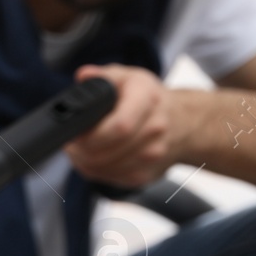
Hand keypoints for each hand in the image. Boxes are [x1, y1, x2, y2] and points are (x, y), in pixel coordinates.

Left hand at [64, 64, 178, 188]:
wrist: (183, 122)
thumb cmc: (148, 97)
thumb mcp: (128, 77)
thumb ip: (103, 76)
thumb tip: (83, 76)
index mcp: (148, 99)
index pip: (119, 127)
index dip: (90, 134)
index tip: (75, 131)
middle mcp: (155, 128)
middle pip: (105, 152)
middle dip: (80, 149)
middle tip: (71, 142)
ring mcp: (152, 155)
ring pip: (103, 168)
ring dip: (84, 161)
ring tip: (80, 148)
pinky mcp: (145, 175)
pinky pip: (109, 179)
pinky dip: (95, 170)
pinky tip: (94, 157)